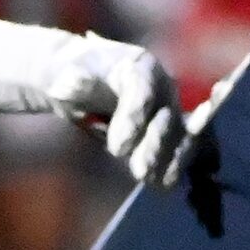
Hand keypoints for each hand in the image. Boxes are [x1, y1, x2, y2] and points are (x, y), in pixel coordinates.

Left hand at [42, 34, 190, 187]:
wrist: (87, 83)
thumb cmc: (78, 76)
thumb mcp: (69, 72)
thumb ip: (74, 79)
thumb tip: (70, 84)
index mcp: (140, 66)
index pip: (142, 91)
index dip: (133, 120)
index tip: (117, 149)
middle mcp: (163, 85)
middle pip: (166, 116)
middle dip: (154, 145)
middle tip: (139, 171)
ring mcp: (171, 107)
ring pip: (179, 134)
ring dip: (168, 159)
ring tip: (150, 179)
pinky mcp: (171, 128)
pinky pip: (181, 146)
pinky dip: (174, 164)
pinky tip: (162, 183)